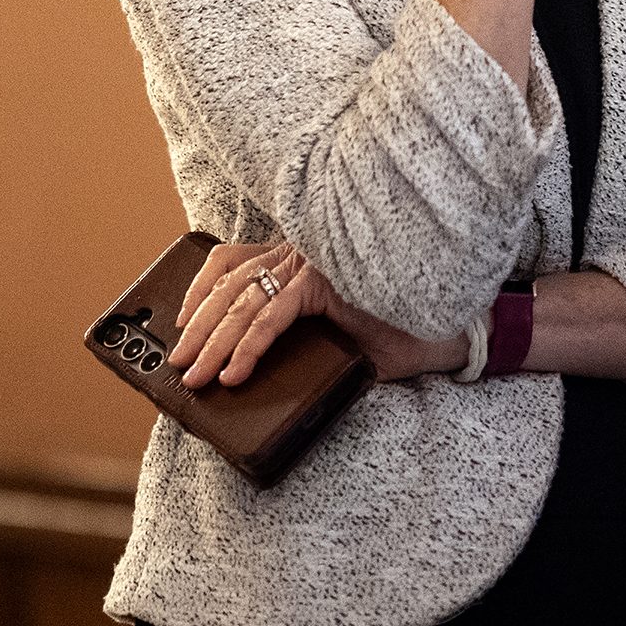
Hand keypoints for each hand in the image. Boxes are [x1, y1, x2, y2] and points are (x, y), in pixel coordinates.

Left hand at [168, 241, 469, 387]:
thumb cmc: (397, 329)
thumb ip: (300, 341)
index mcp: (298, 254)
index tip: (177, 325)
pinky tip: (235, 372)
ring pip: (243, 300)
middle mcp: (301, 250)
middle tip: (178, 362)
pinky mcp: (325, 283)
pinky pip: (273, 315)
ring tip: (196, 374)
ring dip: (213, 341)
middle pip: (228, 283)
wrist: (447, 328)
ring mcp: (313, 263)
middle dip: (197, 327)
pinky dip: (248, 346)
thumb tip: (256, 372)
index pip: (230, 261)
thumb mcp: (334, 334)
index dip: (197, 292)